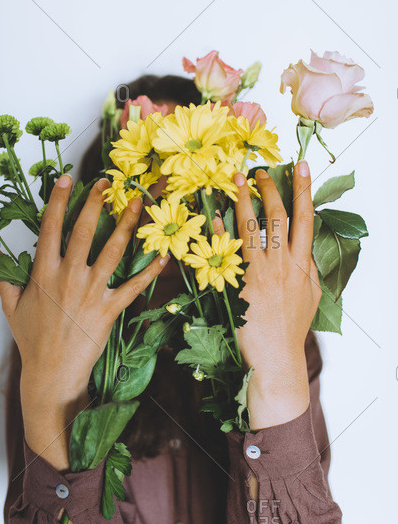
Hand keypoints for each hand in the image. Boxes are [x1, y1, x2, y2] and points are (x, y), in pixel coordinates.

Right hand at [0, 174, 169, 467]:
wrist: (52, 373)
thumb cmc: (32, 339)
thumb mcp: (11, 305)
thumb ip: (2, 273)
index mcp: (44, 273)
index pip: (50, 228)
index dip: (58, 200)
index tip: (66, 178)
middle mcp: (69, 277)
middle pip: (84, 231)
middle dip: (95, 202)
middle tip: (106, 182)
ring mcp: (92, 292)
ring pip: (113, 251)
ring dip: (127, 225)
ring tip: (137, 204)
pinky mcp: (110, 309)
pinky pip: (133, 287)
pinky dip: (150, 273)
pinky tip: (163, 257)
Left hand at [213, 161, 320, 429]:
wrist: (276, 357)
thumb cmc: (291, 328)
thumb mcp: (310, 296)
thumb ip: (307, 269)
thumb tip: (304, 249)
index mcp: (302, 264)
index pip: (305, 219)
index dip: (304, 190)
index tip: (302, 166)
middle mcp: (283, 263)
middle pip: (278, 215)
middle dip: (270, 187)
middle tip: (260, 169)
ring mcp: (260, 272)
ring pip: (252, 226)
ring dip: (244, 198)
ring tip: (237, 178)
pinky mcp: (239, 283)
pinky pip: (228, 248)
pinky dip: (221, 229)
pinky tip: (213, 213)